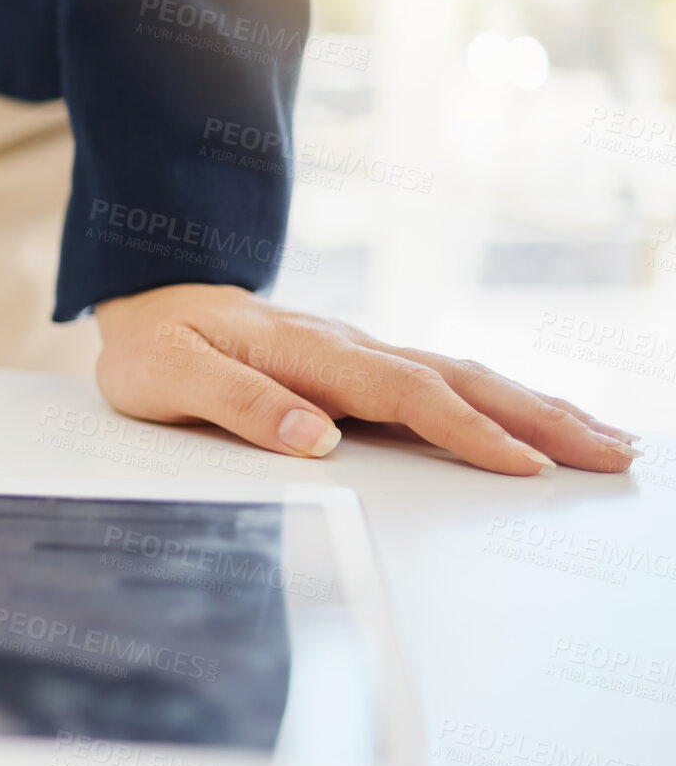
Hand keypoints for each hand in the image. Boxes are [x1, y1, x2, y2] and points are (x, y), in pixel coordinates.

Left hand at [93, 284, 640, 474]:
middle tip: (615, 452)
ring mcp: (361, 355)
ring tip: (608, 438)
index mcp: (309, 353)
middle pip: (460, 381)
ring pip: (464, 377)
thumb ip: (237, 406)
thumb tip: (313, 437)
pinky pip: (445, 383)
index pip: (405, 395)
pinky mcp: (362, 368)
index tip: (524, 466)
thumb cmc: (155, 345)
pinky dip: (501, 401)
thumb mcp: (168, 379)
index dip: (467, 431)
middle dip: (541, 418)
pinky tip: (537, 422)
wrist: (150, 300)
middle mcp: (348, 348)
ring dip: (537, 407)